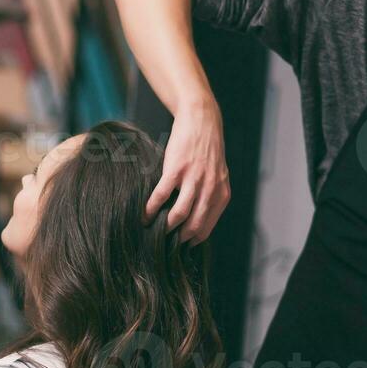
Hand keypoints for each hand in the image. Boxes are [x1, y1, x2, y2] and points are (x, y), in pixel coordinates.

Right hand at [145, 101, 229, 243]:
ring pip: (179, 214)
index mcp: (221, 193)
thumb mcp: (218, 175)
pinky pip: (162, 195)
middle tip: (166, 243)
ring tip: (155, 230)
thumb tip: (198, 219)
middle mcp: (210, 189)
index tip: (181, 246)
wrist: (201, 121)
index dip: (193, 240)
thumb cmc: (207, 150)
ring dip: (165, 226)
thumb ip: (212, 195)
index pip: (207, 227)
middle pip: (194, 225)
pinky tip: (145, 214)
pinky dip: (151, 208)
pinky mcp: (176, 169)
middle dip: (179, 238)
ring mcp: (193, 179)